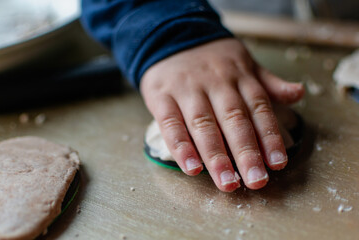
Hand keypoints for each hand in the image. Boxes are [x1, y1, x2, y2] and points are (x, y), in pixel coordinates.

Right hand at [140, 38, 303, 191]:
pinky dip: (181, 147)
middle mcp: (216, 83)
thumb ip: (268, 83)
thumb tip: (298, 93)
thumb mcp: (243, 63)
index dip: (269, 137)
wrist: (170, 37)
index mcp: (239, 77)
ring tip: (227, 182)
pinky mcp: (162, 96)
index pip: (259, 108)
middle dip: (246, 152)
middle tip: (256, 180)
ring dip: (216, 155)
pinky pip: (171, 123)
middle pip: (234, 120)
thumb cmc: (211, 59)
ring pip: (204, 125)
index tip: (277, 163)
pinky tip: (191, 167)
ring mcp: (187, 90)